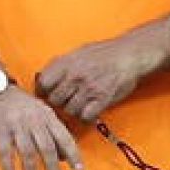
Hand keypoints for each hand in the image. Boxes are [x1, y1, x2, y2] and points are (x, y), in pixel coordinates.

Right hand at [0, 89, 83, 169]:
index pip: (64, 137)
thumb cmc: (19, 103)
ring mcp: (16, 124)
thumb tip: (64, 156)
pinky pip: (5, 151)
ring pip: (27, 152)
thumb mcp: (40, 111)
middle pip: (47, 148)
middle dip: (52, 169)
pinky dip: (8, 167)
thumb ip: (52, 131)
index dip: (73, 154)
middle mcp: (34, 120)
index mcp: (47, 116)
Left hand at [36, 40, 151, 122]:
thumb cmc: (103, 53)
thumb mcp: (76, 53)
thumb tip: (41, 78)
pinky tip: (89, 110)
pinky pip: (86, 116)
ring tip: (79, 104)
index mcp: (66, 63)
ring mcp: (89, 88)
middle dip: (58, 102)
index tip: (46, 94)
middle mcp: (75, 76)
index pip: (43, 83)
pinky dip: (86, 116)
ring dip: (73, 110)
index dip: (43, 91)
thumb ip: (59, 66)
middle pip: (55, 100)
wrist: (128, 53)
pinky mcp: (102, 98)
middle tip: (65, 100)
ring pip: (69, 110)